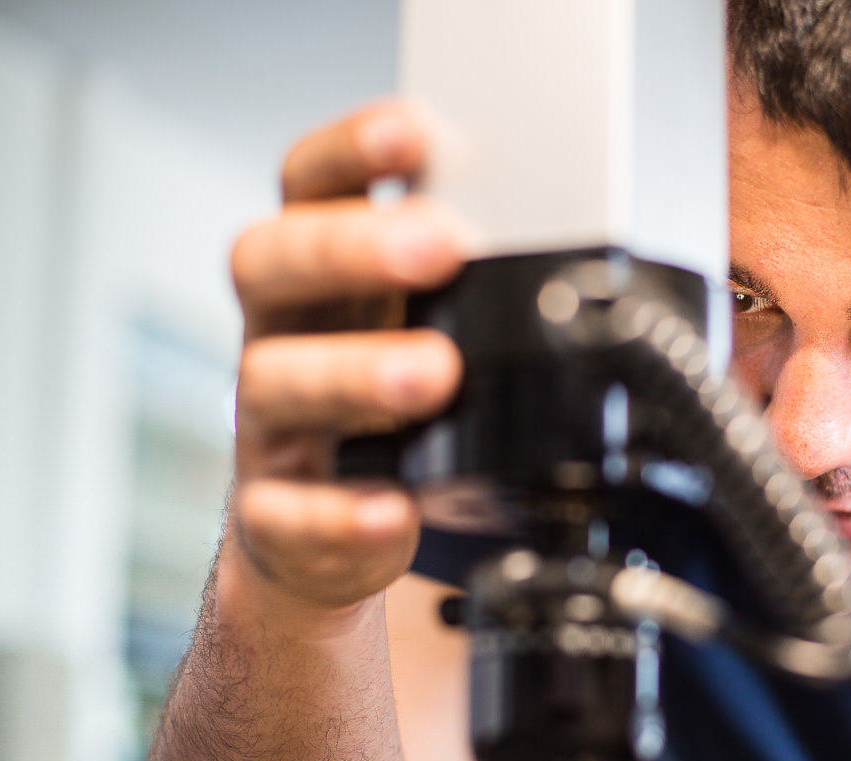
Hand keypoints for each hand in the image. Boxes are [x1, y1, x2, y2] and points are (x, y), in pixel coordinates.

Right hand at [228, 100, 465, 607]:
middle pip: (271, 262)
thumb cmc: (392, 411)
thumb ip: (472, 291)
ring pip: (273, 382)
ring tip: (436, 372)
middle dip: (350, 246)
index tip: (413, 132)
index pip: (309, 185)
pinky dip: (341, 512)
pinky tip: (393, 507)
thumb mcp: (430, 333)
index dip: (349, 152)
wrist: (326, 538)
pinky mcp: (277, 517)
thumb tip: (580, 256)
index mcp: (323, 275)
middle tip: (437, 246)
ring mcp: (271, 425)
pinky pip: (288, 513)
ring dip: (355, 372)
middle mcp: (283, 334)